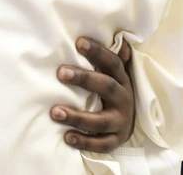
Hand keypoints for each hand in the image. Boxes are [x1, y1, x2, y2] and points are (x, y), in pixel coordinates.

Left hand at [50, 37, 134, 152]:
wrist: (128, 125)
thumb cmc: (114, 94)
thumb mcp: (116, 76)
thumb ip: (114, 59)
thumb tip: (119, 39)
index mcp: (122, 80)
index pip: (113, 63)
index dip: (98, 52)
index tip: (78, 42)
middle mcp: (124, 100)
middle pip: (107, 87)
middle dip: (84, 79)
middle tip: (60, 72)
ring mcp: (120, 122)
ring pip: (100, 121)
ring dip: (77, 116)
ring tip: (55, 112)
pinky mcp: (115, 141)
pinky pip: (100, 144)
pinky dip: (84, 142)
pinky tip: (66, 137)